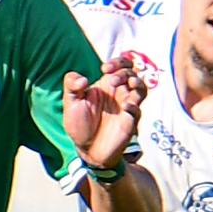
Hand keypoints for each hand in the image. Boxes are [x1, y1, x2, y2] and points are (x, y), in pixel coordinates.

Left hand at [62, 49, 155, 176]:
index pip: (120, 65)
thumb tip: (83, 79)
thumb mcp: (71, 103)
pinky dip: (134, 105)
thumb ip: (71, 85)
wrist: (87, 149)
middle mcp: (119, 93)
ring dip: (138, 82)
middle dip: (123, 72)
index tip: (105, 69)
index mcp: (106, 84)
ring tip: (130, 84)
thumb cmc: (79, 124)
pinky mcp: (130, 121)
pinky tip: (126, 106)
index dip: (117, 62)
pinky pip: (138, 109)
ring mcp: (126, 106)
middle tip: (111, 80)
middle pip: (131, 73)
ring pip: (142, 88)